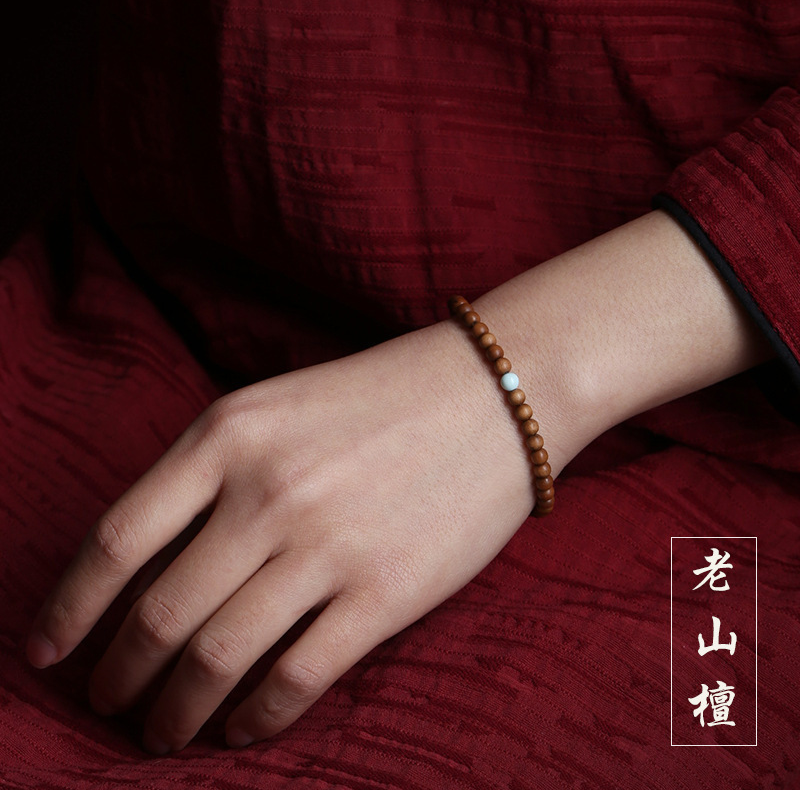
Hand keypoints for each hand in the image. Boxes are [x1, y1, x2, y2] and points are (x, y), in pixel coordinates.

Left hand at [26, 320, 550, 752]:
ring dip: (176, 711)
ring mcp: (327, 545)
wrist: (493, 392)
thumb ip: (209, 473)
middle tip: (110, 702)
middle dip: (119, 676)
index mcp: (229, 434)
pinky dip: (255, 720)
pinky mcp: (385, 593)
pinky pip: (296, 678)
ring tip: (163, 730)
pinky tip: (240, 730)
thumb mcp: (275, 406)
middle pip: (158, 614)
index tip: (47, 651)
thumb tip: (150, 566)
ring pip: (217, 659)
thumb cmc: (380, 398)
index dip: (69, 608)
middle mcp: (268, 491)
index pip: (116, 539)